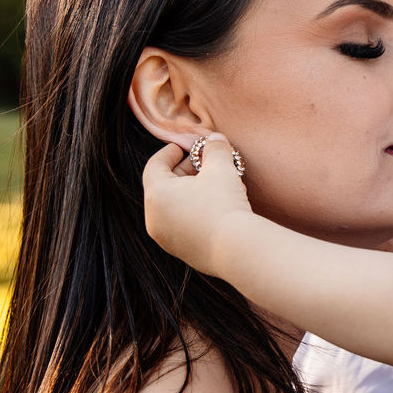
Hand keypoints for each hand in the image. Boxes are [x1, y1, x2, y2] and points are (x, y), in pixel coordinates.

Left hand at [142, 134, 252, 275]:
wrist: (238, 249)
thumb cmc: (223, 205)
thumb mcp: (220, 168)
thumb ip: (215, 149)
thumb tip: (215, 140)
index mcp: (156, 196)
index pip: (154, 166)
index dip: (170, 152)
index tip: (184, 146)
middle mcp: (154, 220)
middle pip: (164, 187)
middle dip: (185, 171)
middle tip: (204, 163)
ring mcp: (167, 239)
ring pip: (174, 207)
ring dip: (191, 192)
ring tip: (214, 184)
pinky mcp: (183, 252)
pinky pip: (184, 225)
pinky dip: (195, 212)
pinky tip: (217, 207)